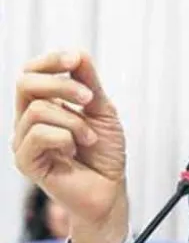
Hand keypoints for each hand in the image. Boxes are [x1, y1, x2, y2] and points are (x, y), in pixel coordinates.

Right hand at [13, 51, 128, 242]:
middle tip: (90, 100)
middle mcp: (28, 120)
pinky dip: (66, 138)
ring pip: (38, 110)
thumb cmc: (105, 153)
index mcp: (44, 105)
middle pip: (25, 83)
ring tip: (89, 138)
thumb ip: (89, 83)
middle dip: (62, 85)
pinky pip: (39, 134)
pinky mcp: (26, 161)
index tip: (75, 60)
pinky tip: (75, 151)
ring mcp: (24, 140)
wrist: (110, 188)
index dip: (51, 60)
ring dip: (74, 122)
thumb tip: (77, 53)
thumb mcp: (102, 111)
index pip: (31, 72)